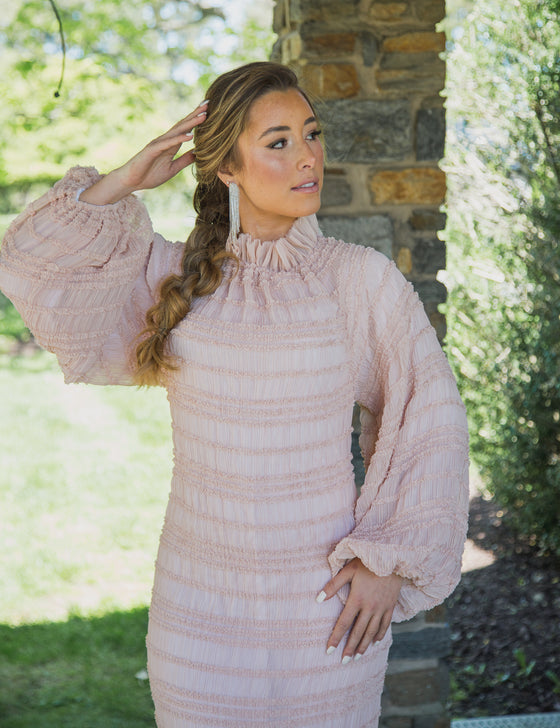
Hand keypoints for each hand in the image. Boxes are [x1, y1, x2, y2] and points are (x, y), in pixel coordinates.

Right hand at [79, 100, 208, 204]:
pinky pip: (168, 144)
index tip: (210, 111)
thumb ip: (184, 160)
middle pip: (183, 125)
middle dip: (196, 114)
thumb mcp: (172, 169)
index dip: (197, 121)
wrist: (131, 182)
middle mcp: (165, 141)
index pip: (186, 130)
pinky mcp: (152, 150)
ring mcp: (158, 144)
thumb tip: (198, 154)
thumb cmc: (149, 175)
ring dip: (191, 123)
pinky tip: (190, 135)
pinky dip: (179, 139)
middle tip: (209, 103)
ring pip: (177, 131)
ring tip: (203, 115)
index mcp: (171, 145)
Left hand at [316, 558, 402, 663]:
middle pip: (357, 632)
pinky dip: (379, 635)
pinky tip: (374, 642)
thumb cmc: (367, 562)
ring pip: (371, 632)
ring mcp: (381, 608)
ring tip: (357, 657)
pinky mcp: (390, 607)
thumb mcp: (348, 570)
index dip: (336, 638)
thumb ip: (333, 585)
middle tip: (343, 661)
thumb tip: (318, 599)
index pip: (344, 623)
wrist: (393, 559)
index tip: (329, 650)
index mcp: (356, 599)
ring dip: (363, 645)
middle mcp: (369, 607)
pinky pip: (385, 625)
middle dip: (349, 648)